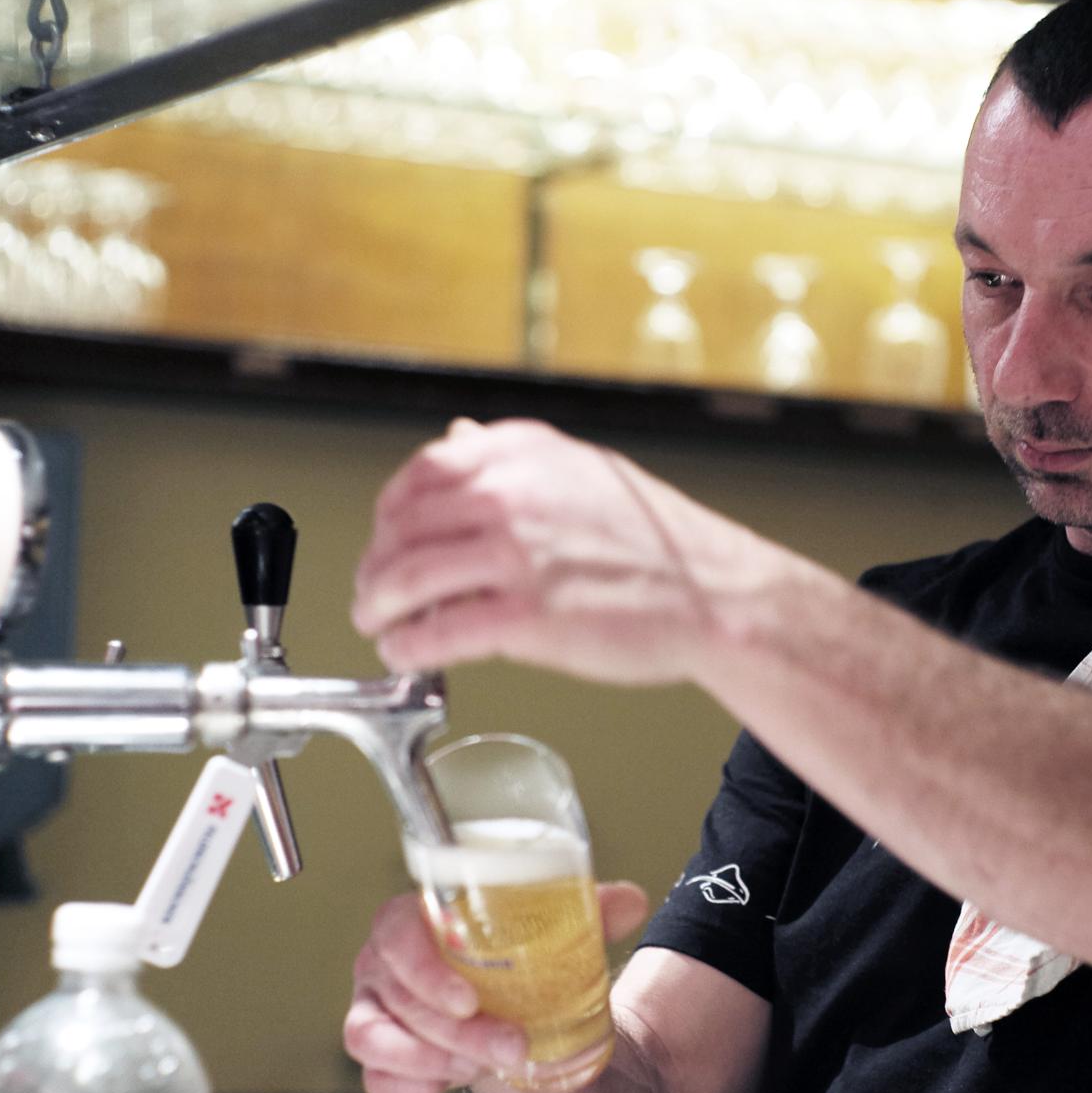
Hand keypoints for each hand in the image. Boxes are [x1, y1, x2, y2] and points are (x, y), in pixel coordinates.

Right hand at [344, 881, 651, 1092]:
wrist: (507, 998)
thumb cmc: (516, 953)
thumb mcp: (553, 929)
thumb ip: (590, 910)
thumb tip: (631, 902)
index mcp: (414, 919)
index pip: (395, 931)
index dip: (423, 968)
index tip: (469, 999)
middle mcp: (382, 963)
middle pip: (399, 995)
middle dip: (457, 1031)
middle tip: (512, 1047)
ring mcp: (371, 1010)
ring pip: (374, 1040)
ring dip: (432, 1059)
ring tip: (484, 1065)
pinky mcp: (378, 1056)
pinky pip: (378, 1080)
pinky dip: (413, 1087)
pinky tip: (450, 1084)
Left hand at [353, 418, 771, 682]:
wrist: (719, 596)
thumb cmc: (663, 546)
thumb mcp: (586, 472)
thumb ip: (517, 460)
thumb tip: (457, 438)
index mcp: (525, 453)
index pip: (424, 473)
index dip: (390, 513)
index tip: (386, 538)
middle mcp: (513, 494)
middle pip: (403, 528)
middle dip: (375, 566)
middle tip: (372, 592)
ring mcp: (517, 554)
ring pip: (406, 579)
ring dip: (378, 608)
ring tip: (379, 625)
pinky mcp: (524, 617)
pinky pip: (436, 631)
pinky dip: (406, 646)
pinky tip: (406, 653)